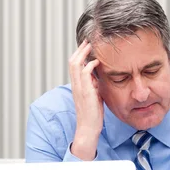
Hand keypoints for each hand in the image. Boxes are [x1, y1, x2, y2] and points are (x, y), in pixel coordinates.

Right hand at [68, 40, 103, 159]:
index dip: (79, 54)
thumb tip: (97, 76)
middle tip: (88, 41)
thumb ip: (93, 85)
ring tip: (91, 45)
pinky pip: (84, 74)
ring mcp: (79, 89)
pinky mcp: (86, 93)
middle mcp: (76, 85)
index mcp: (77, 86)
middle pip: (72, 61)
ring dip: (83, 54)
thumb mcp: (93, 95)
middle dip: (80, 50)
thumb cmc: (92, 114)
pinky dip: (90, 66)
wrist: (88, 128)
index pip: (74, 65)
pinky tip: (97, 62)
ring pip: (75, 65)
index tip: (86, 45)